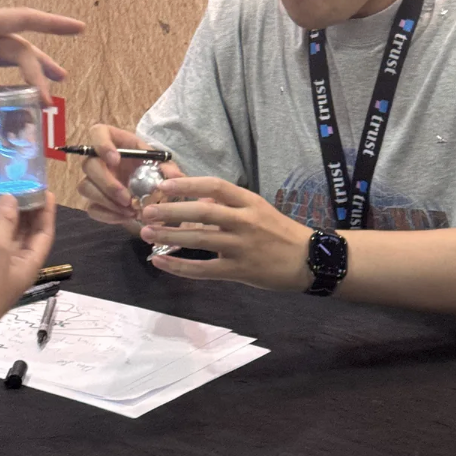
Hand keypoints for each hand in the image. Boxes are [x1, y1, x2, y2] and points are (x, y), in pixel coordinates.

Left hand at [0, 7, 83, 119]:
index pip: (24, 20)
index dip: (53, 24)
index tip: (80, 28)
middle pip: (20, 48)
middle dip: (38, 71)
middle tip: (48, 99)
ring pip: (11, 56)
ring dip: (32, 71)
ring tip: (54, 87)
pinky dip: (9, 78)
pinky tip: (16, 93)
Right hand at [77, 124, 183, 233]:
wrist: (149, 188)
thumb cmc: (151, 166)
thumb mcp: (162, 163)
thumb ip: (168, 167)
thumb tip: (176, 176)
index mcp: (113, 141)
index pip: (97, 133)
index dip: (102, 145)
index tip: (116, 160)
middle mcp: (98, 158)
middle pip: (89, 165)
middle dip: (107, 183)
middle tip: (127, 198)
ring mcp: (93, 180)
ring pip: (86, 188)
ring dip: (107, 201)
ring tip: (130, 210)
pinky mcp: (94, 200)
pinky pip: (92, 208)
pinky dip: (108, 215)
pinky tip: (124, 217)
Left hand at [138, 177, 310, 289]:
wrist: (309, 260)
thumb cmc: (280, 232)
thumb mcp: (257, 210)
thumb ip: (228, 206)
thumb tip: (196, 202)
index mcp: (249, 201)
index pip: (215, 186)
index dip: (188, 184)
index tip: (164, 185)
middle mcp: (245, 221)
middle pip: (203, 212)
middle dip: (171, 211)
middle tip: (146, 210)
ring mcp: (242, 247)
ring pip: (199, 239)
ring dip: (170, 236)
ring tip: (146, 233)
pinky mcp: (240, 271)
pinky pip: (204, 269)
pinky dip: (180, 266)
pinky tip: (161, 262)